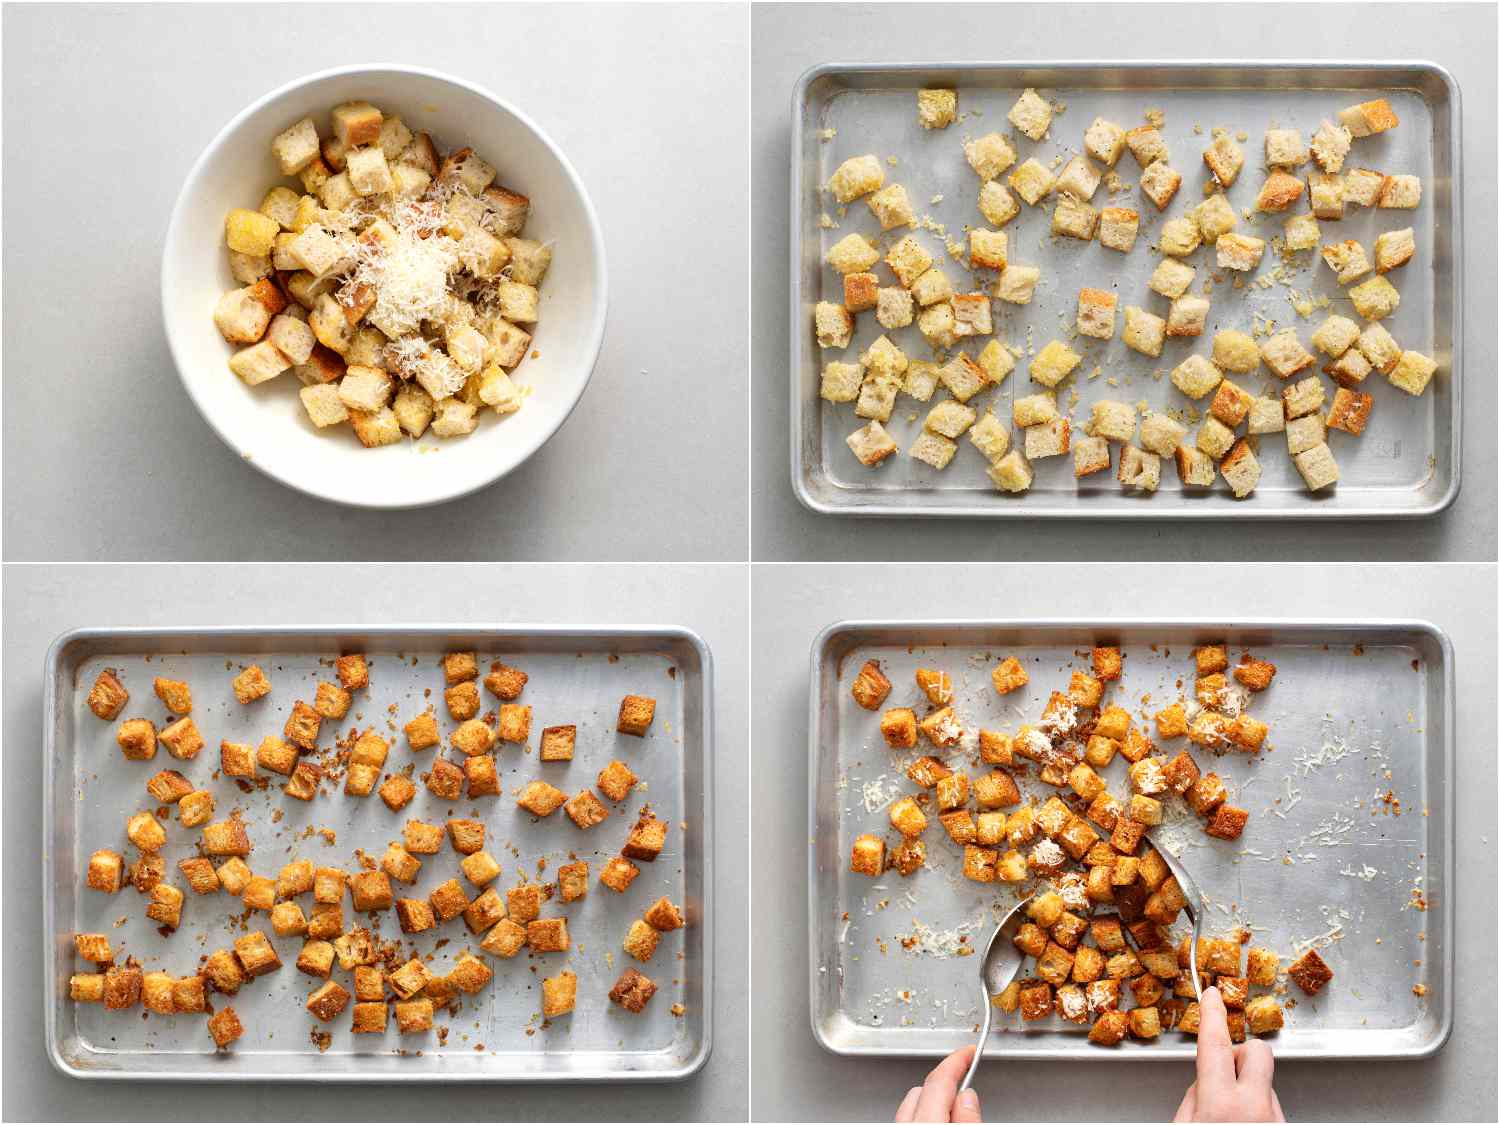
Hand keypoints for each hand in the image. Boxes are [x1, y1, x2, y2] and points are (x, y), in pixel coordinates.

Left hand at [895, 1044, 981, 1122]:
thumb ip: (968, 1118)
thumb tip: (968, 1097)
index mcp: (925, 1120)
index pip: (940, 1079)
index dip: (957, 1061)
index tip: (969, 1052)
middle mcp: (905, 1123)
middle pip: (924, 1089)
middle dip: (946, 1082)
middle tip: (967, 1080)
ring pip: (913, 1104)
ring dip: (934, 1100)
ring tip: (956, 1105)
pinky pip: (909, 1119)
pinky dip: (924, 1114)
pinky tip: (941, 1120)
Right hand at [1174, 987, 1284, 1121]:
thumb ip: (1192, 1100)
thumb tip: (1202, 1084)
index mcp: (1221, 1104)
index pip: (1216, 1044)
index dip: (1212, 1014)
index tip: (1212, 996)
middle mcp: (1255, 1109)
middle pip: (1257, 1052)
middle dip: (1240, 1054)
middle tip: (1225, 1074)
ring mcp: (1275, 1120)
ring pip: (1264, 1084)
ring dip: (1246, 1092)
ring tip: (1230, 1116)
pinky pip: (1270, 1108)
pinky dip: (1255, 1112)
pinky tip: (1242, 1124)